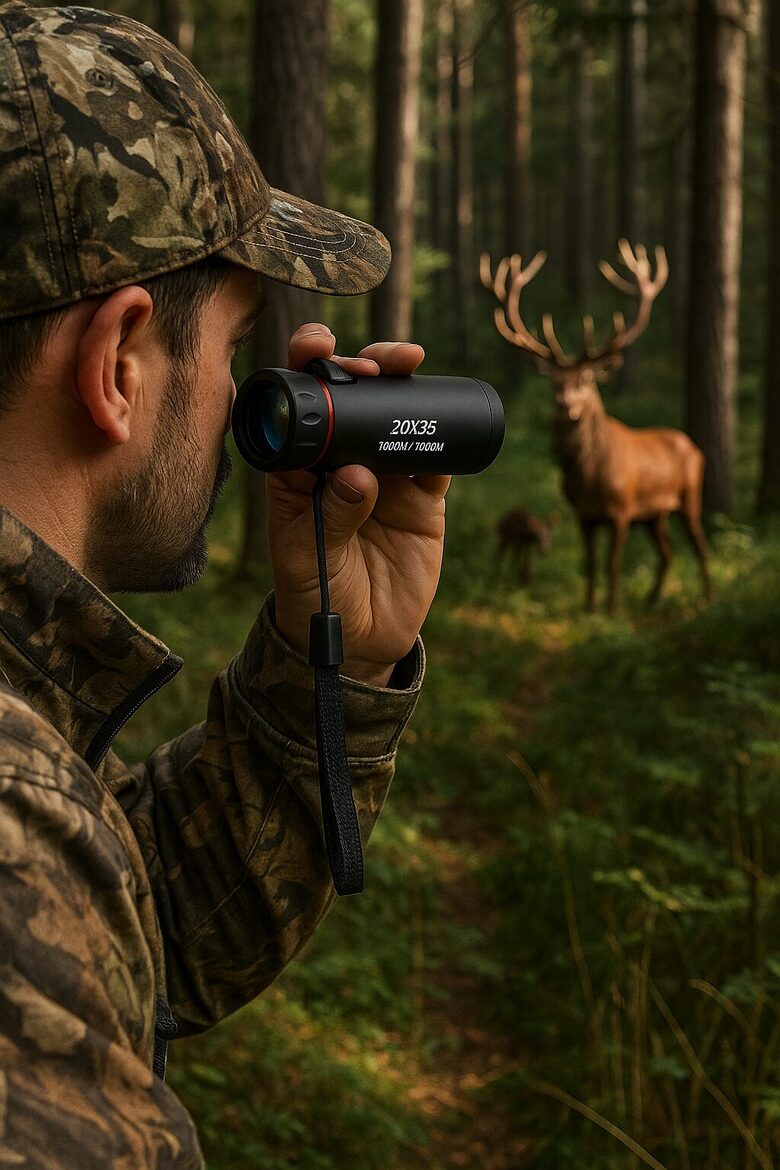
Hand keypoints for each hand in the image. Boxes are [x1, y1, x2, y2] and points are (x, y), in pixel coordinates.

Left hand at [265, 323, 449, 686]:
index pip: (298, 405)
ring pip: (395, 414)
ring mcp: (385, 475)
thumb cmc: (316, 592)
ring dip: (403, 383)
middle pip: (351, 397)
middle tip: (374, 362)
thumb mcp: (308, 556)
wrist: (362, 637)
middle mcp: (341, 460)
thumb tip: (359, 476)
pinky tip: (440, 416)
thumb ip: (331, 517)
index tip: (317, 347)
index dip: (305, 367)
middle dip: (362, 364)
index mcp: (298, 466)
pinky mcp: (423, 497)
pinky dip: (441, 433)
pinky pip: (435, 456)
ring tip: (407, 365)